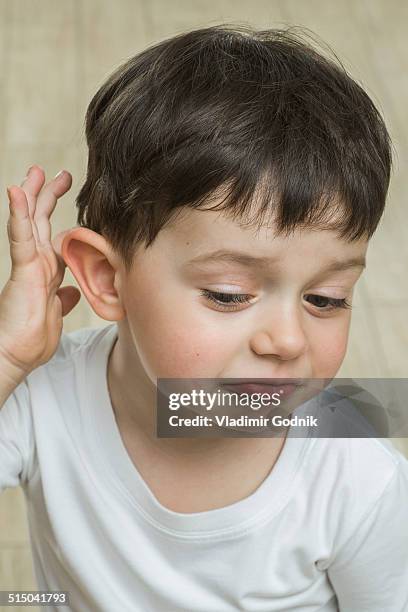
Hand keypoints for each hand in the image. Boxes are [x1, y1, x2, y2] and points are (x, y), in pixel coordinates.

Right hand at [0, 165, 80, 375]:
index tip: (69, 203)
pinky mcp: (23, 269)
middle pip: (42, 221)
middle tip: (59, 173)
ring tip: (36, 171)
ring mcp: (29, 264)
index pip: (54, 236)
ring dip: (32, 195)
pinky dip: (19, 214)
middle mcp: (38, 263)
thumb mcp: (55, 313)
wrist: (16, 356)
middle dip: (48, 196)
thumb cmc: (32, 339)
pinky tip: (16, 192)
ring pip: (30, 221)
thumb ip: (62, 298)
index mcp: (47, 271)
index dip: (59, 217)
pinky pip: (21, 236)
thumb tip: (72, 292)